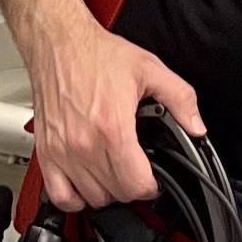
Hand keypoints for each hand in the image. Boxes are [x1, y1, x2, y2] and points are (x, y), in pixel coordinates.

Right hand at [21, 12, 205, 210]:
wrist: (59, 43)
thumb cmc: (95, 55)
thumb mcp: (149, 69)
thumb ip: (180, 99)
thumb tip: (196, 126)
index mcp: (113, 128)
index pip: (137, 185)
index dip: (153, 186)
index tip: (153, 178)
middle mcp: (85, 144)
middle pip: (116, 194)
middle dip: (132, 186)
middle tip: (136, 170)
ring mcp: (62, 150)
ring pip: (91, 198)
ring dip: (107, 192)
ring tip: (114, 173)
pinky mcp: (46, 151)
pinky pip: (60, 195)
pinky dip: (74, 198)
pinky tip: (85, 184)